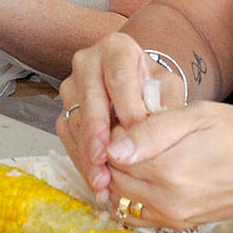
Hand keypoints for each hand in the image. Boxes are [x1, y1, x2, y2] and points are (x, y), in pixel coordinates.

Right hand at [58, 33, 164, 203]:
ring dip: (88, 156)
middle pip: (90, 99)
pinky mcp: (65, 113)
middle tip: (107, 159)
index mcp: (115, 48)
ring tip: (104, 182)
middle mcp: (87, 63)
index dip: (127, 104)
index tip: (136, 131)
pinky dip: (84, 164)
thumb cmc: (153, 86)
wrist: (136, 88)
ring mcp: (72, 88)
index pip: (118, 75)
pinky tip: (98, 184)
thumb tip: (153, 131)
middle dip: (97, 133)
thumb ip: (166, 104)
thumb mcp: (167, 88)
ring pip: (75, 122)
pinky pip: (69, 139)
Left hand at [101, 102, 232, 227]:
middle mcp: (166, 200)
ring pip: (121, 200)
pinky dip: (129, 197)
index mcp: (169, 169)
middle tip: (126, 134)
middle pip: (113, 180)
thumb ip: (153, 130)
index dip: (112, 134)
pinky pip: (137, 216)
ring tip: (134, 154)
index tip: (124, 119)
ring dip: (117, 178)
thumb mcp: (198, 116)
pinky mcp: (178, 225)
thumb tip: (112, 147)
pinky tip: (141, 176)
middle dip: (110, 157)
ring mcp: (172, 217)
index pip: (113, 156)